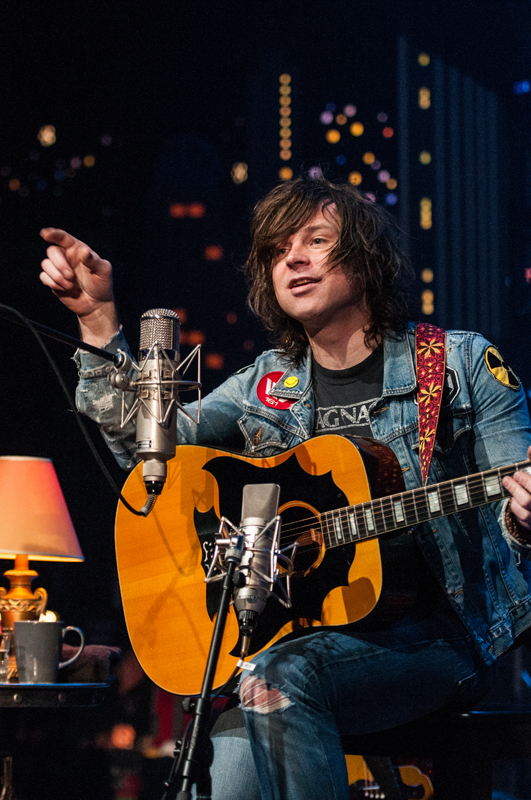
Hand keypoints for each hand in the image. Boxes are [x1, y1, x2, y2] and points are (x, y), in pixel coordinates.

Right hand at [39, 228, 117, 344]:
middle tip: (71, 276)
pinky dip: (53, 283)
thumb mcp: (103, 271)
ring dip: (57, 276)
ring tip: (70, 285)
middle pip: (52, 251)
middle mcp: (66, 257)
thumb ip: (93, 260)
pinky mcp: (53, 281)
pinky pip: (43, 277)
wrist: (96, 304)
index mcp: (78, 250)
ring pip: (45, 264)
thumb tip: (83, 251)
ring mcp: (58, 269)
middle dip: (59, 263)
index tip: (45, 234)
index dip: (54, 234)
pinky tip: (65, 289)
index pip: (63, 238)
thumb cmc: (101, 284)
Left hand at [503, 445, 530, 531]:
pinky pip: (524, 523)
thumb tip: (530, 448)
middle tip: (506, 479)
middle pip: (529, 501)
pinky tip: (514, 500)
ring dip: (514, 501)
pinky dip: (516, 511)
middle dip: (516, 489)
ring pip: (526, 514)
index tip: (516, 473)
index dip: (526, 481)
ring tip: (510, 488)